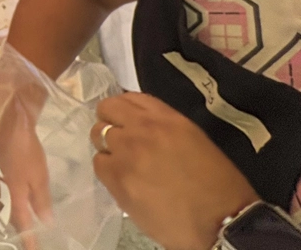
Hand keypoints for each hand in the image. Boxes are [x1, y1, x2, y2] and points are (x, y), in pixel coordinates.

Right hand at [0, 81, 52, 246]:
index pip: (21, 221)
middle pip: (12, 212)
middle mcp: (4, 185)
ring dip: (17, 212)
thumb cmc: (24, 146)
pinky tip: (21, 192)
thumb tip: (45, 223)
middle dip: (20, 227)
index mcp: (14, 190)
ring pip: (9, 198)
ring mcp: (1, 172)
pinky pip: (9, 186)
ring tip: (25, 222)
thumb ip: (41, 198)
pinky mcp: (1, 161)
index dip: (27, 238)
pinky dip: (15, 195)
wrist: (7, 116)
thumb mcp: (38, 174)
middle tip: (28, 239)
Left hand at [91, 93, 258, 249]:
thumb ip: (162, 128)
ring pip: (98, 136)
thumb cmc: (219, 186)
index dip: (122, 108)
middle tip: (120, 141)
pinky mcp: (117, 180)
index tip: (124, 119)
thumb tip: (139, 126)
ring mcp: (127, 154)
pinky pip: (99, 164)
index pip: (128, 97)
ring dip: (109, 147)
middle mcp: (142, 130)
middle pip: (107, 111)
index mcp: (167, 119)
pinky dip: (108, 170)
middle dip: (110, 123)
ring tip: (123, 164)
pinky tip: (124, 181)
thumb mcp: (194, 141)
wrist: (222, 224)